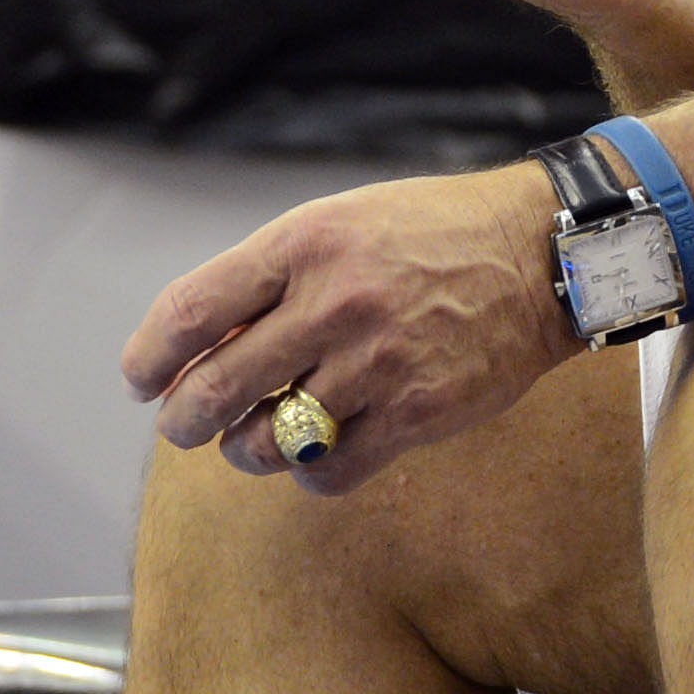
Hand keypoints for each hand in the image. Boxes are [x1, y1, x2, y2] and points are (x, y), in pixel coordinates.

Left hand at [119, 165, 576, 494]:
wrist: (548, 256)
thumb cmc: (438, 235)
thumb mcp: (346, 223)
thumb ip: (272, 277)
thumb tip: (195, 350)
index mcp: (309, 244)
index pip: (189, 313)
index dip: (148, 358)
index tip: (144, 379)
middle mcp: (338, 301)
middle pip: (213, 390)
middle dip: (184, 420)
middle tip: (187, 423)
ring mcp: (380, 360)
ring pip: (266, 440)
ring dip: (246, 448)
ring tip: (258, 436)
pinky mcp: (419, 409)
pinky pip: (328, 470)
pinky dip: (310, 471)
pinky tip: (321, 448)